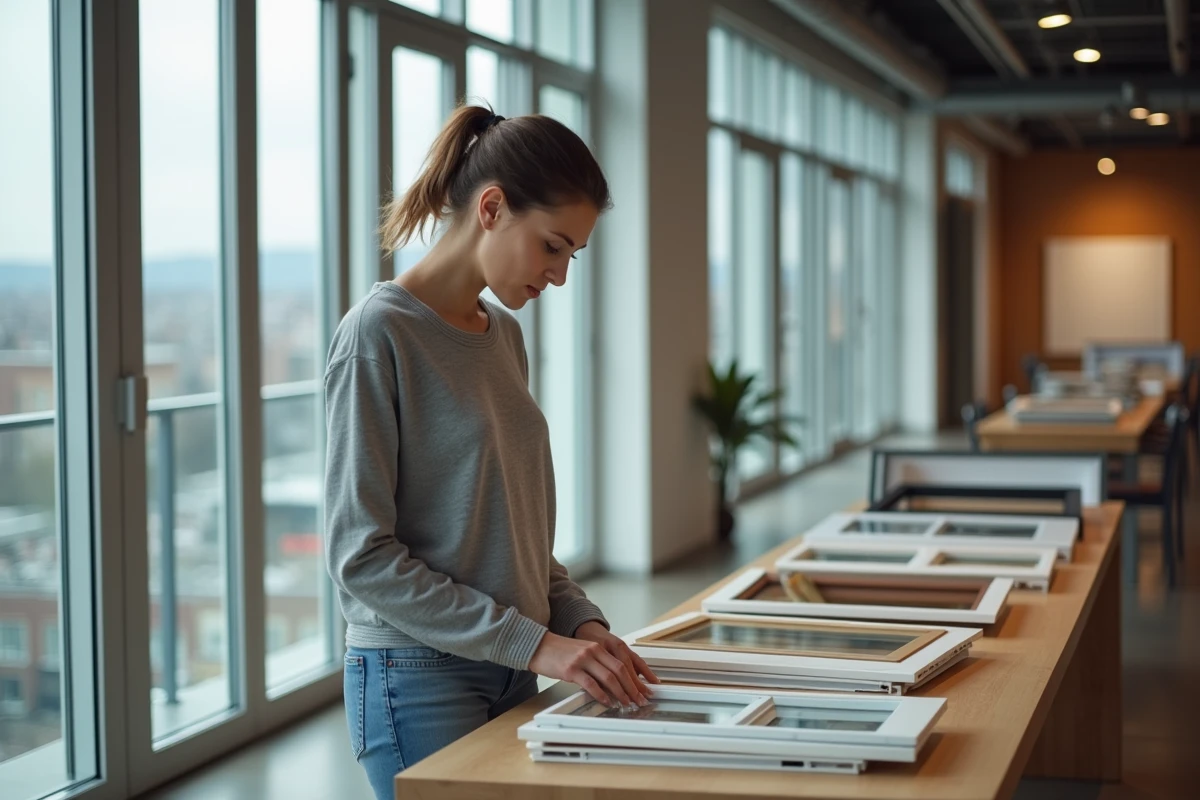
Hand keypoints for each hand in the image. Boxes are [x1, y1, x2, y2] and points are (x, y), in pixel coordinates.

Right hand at [528, 627, 656, 708]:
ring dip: (621, 693)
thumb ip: (597, 664)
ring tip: (627, 703)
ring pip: (608, 677)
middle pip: (620, 670)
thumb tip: (613, 684)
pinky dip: (602, 695)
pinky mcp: (571, 670)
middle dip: (633, 687)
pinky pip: (591, 684)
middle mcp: (593, 651)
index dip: (635, 677)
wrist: (539, 646)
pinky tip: (608, 702)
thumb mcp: (582, 653)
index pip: (623, 663)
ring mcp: (582, 660)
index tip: (643, 689)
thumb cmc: (560, 652)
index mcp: (598, 647)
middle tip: (640, 699)